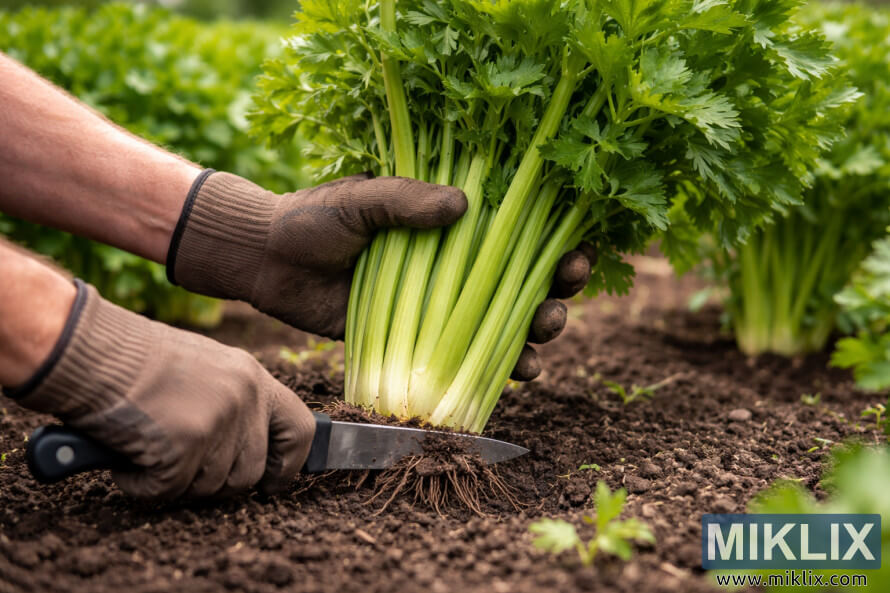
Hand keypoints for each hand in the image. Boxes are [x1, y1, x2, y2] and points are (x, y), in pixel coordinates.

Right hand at [7, 281, 314, 499]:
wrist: (92, 350)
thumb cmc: (137, 360)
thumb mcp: (206, 369)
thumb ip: (234, 404)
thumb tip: (249, 451)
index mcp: (254, 377)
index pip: (301, 430)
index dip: (291, 464)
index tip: (275, 482)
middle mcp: (244, 399)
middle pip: (250, 474)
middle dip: (216, 481)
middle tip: (181, 461)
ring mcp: (217, 423)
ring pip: (210, 487)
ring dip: (176, 480)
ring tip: (150, 443)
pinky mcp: (183, 447)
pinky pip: (168, 491)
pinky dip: (142, 484)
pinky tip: (129, 455)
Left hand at [167, 170, 590, 378]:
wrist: (268, 262)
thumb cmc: (313, 218)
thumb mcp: (359, 198)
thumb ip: (404, 201)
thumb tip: (460, 204)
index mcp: (449, 222)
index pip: (517, 226)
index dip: (557, 237)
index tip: (577, 248)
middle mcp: (454, 263)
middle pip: (525, 277)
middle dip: (557, 288)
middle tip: (564, 294)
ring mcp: (440, 304)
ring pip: (506, 321)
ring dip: (536, 330)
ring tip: (546, 336)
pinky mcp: (420, 338)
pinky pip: (468, 357)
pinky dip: (498, 368)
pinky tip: (521, 375)